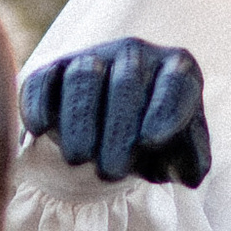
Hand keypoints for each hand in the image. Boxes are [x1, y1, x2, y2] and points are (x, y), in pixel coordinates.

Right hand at [20, 39, 211, 188]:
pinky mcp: (54, 71)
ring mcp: (93, 58)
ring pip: (84, 77)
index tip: (150, 142)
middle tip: (112, 172)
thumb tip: (188, 174)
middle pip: (127, 83)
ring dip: (80, 120)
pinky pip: (44, 80)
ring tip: (79, 159)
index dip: (164, 109)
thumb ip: (191, 164)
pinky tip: (41, 130)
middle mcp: (135, 55)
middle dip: (117, 130)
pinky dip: (39, 103)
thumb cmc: (155, 141)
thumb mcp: (180, 156)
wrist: (113, 133)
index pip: (177, 83)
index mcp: (176, 70)